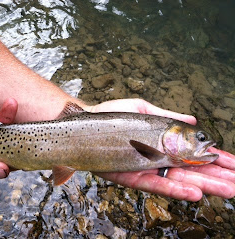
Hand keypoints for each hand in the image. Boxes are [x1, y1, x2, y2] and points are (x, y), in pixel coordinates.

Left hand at [89, 99, 234, 200]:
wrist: (84, 124)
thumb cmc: (112, 115)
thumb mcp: (144, 110)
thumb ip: (169, 117)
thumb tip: (195, 120)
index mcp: (161, 143)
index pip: (193, 153)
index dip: (214, 158)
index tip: (233, 163)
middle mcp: (155, 158)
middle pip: (190, 169)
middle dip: (216, 176)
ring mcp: (143, 168)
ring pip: (177, 179)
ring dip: (204, 185)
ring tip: (230, 190)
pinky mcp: (129, 175)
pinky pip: (154, 183)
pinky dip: (175, 188)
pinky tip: (196, 192)